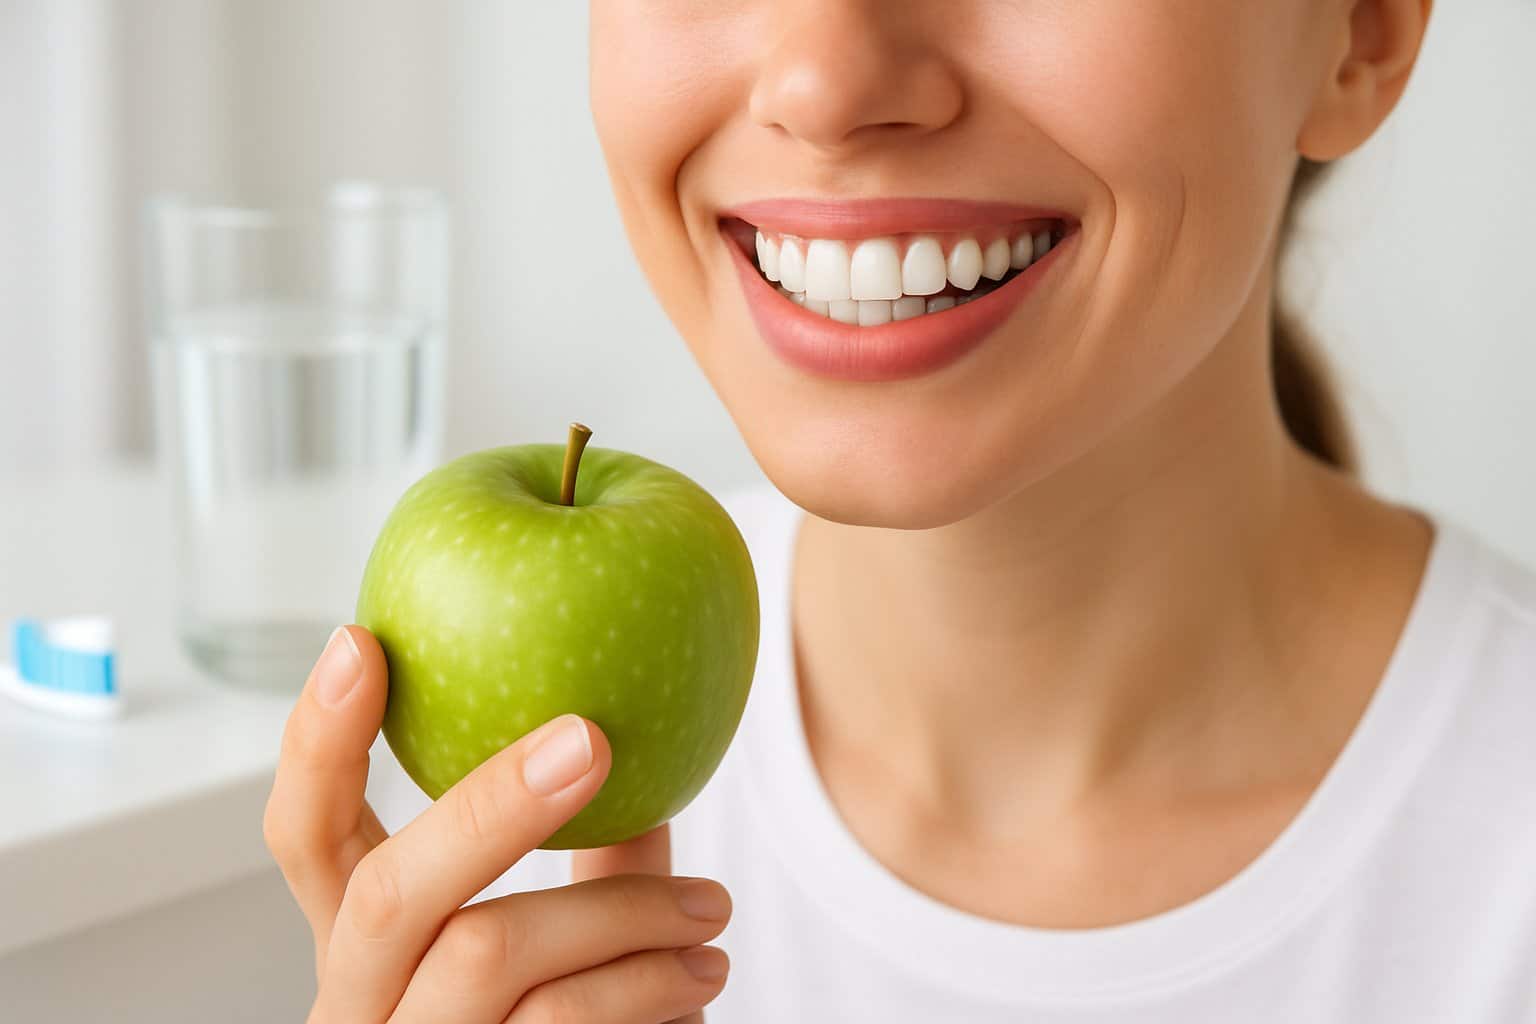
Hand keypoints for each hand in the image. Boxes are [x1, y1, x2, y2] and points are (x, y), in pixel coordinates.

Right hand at [263, 624, 731, 1022]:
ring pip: (487, 956)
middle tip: (591, 737)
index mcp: (365, 947)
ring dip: (619, 914)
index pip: (303, 837)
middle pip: (391, 891)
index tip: (359, 639)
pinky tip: (698, 978)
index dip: (317, 742)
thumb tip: (644, 751)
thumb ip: (586, 864)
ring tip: (711, 911)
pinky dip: (642, 992)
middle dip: (490, 804)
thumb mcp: (553, 947)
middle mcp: (359, 1006)